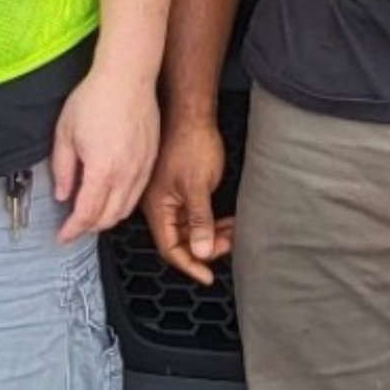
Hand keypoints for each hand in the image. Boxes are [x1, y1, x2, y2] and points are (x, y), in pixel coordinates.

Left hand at [52, 66, 158, 241]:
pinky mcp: (152, 158)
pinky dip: (124, 203)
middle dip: (89, 228)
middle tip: (74, 226)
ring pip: (126, 209)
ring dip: (108, 218)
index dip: (72, 230)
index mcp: (102, 170)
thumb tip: (64, 194)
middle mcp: (126, 174)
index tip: (63, 236)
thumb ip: (63, 169)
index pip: (86, 214)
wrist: (128, 75)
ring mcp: (142, 167)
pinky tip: (113, 196)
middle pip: (108, 218)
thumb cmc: (96, 97)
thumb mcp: (65, 133)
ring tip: (93, 215)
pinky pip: (139, 192)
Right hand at [143, 115, 232, 286]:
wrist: (192, 112)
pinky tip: (227, 220)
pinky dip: (211, 220)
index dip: (190, 265)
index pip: (170, 248)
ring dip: (211, 234)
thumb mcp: (198, 186)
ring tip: (233, 232)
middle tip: (229, 244)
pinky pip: (195, 214)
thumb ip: (200, 221)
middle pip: (181, 240)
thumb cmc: (190, 142)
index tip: (208, 276)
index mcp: (157, 208)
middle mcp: (160, 205)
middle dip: (205, 247)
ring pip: (190, 228)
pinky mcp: (181, 188)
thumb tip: (202, 251)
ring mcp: (170, 197)